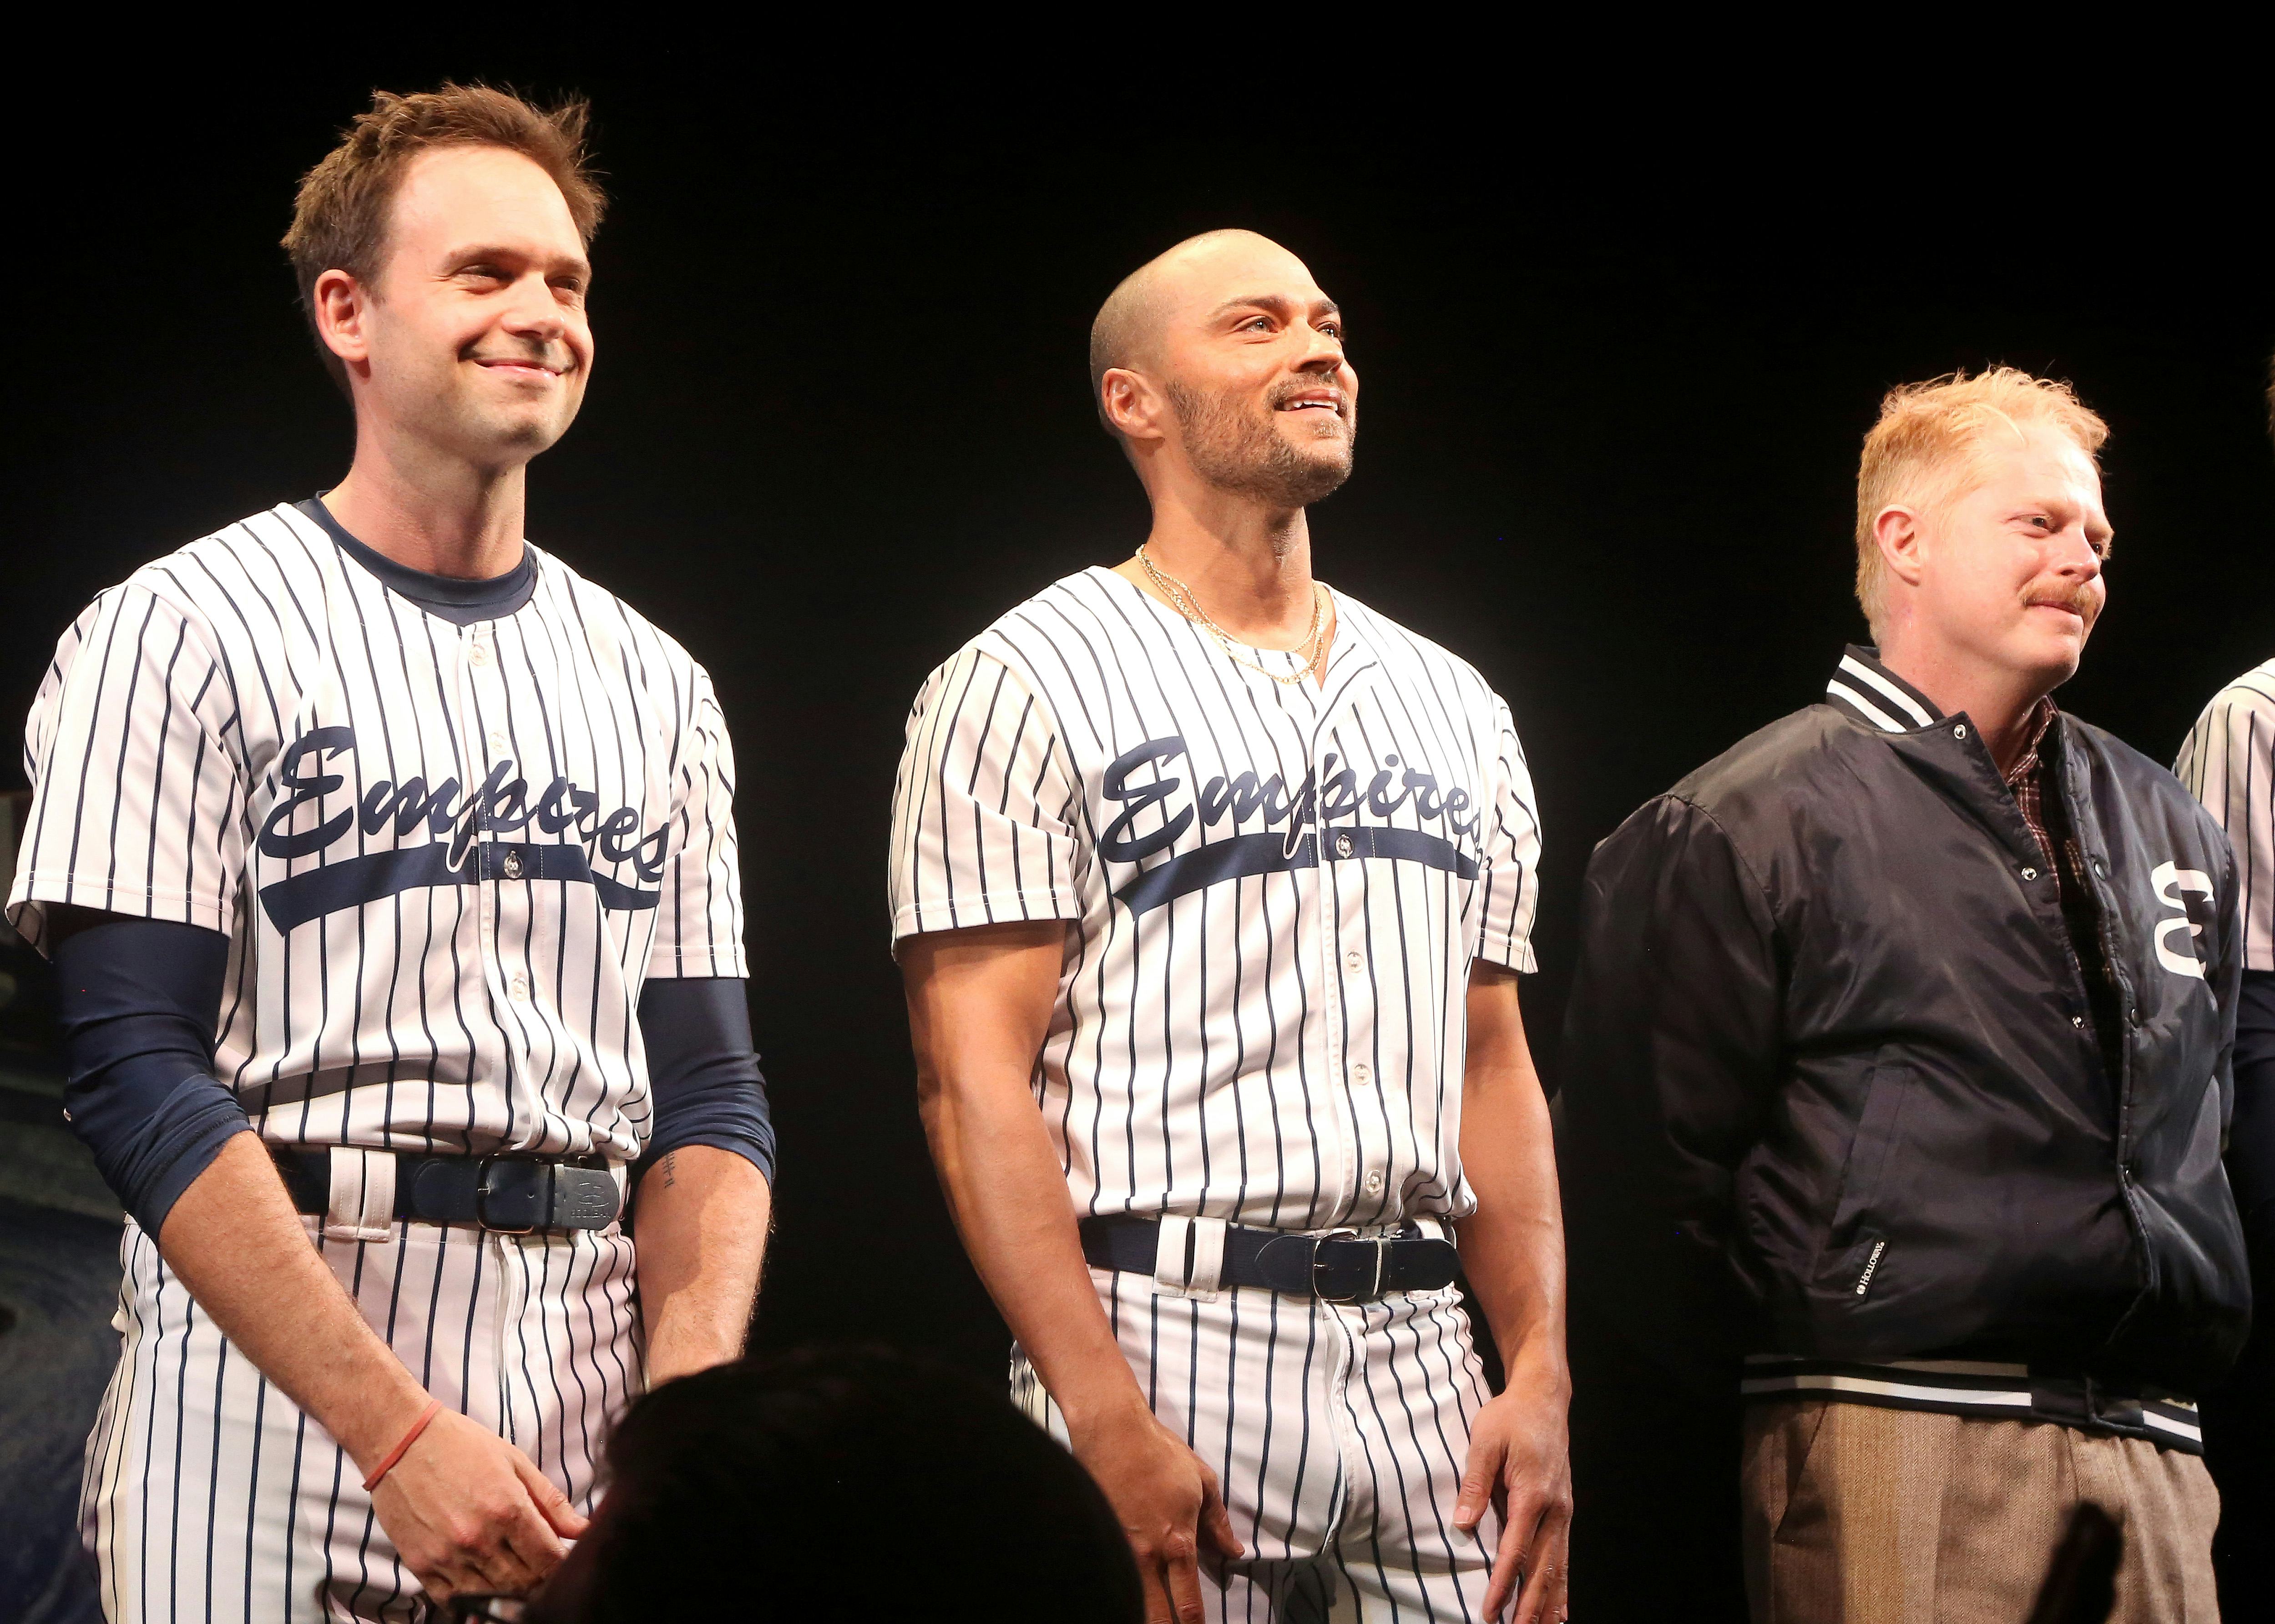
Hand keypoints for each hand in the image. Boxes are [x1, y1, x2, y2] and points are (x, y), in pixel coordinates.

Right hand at [367, 1406, 589, 1602]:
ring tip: (514, 1577)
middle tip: (540, 1569)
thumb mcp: (515, 1462)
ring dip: (509, 1592)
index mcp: (508, 1509)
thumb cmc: (461, 1446)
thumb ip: (551, 1501)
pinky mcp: (421, 1565)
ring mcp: (448, 1556)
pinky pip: (453, 1601)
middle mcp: (479, 1538)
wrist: (400, 1441)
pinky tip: (481, 1585)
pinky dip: (471, 1600)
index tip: (564, 1563)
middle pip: (523, 1584)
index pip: (549, 1560)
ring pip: (492, 1596)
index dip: (562, 1567)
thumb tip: (584, 1530)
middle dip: (540, 1581)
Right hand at [1068, 1400, 1243, 1623]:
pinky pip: (1112, 1573)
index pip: (1188, 1603)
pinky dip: (1119, 1589)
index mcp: (1179, 1543)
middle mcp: (1148, 1555)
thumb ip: (1218, 1523)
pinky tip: (1124, 1594)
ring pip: (1131, 1599)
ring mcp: (1120, 1549)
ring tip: (1153, 1617)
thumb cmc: (1162, 1454)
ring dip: (1142, 1613)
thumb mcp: (1203, 1483)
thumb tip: (1234, 1552)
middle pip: (1156, 1615)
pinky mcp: (1101, 1537)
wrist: (1113, 1432)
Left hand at [1454, 1373, 1571, 1623]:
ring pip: (1558, 1567)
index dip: (1503, 1582)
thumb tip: (1462, 1522)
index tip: (1490, 1610)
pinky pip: (1564, 1556)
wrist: (1543, 1398)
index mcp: (1532, 1493)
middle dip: (1530, 1605)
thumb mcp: (1485, 1440)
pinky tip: (1559, 1610)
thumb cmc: (1510, 1417)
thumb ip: (1475, 1481)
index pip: (1516, 1548)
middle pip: (1543, 1567)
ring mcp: (1563, 1511)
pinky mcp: (1563, 1511)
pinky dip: (1561, 1586)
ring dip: (1549, 1603)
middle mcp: (1554, 1508)